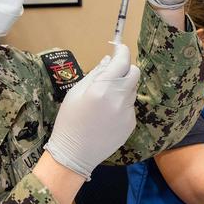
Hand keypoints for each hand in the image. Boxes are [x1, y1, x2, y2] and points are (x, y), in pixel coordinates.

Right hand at [44, 45, 139, 178]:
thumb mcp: (75, 93)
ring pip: (132, 90)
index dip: (122, 51)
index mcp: (102, 88)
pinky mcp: (131, 124)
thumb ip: (95, 74)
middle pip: (134, 73)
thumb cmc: (69, 121)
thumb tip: (108, 59)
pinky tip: (106, 116)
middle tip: (111, 75)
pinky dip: (121, 105)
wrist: (74, 155)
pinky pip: (129, 106)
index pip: (122, 61)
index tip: (119, 49)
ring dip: (122, 88)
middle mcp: (119, 98)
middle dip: (125, 70)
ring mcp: (127, 112)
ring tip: (104, 100)